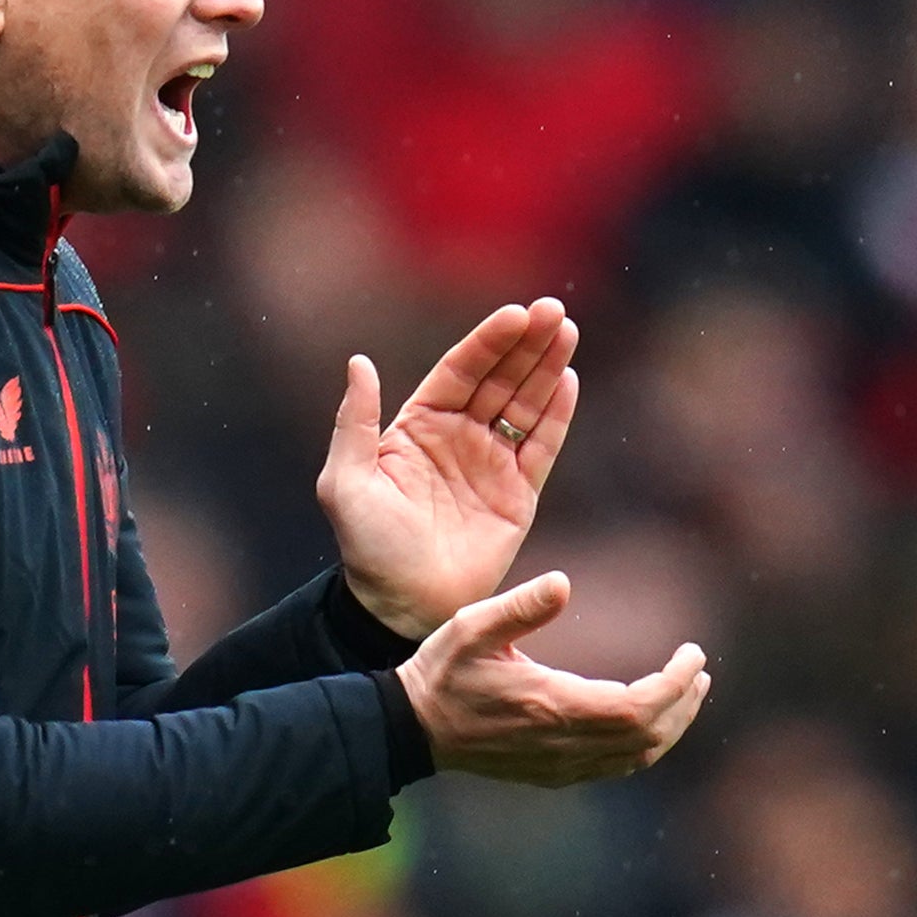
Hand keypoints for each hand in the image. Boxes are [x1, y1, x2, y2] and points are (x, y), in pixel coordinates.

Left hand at [321, 300, 580, 639]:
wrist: (403, 606)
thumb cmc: (368, 547)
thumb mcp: (347, 482)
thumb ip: (355, 422)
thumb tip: (359, 362)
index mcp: (419, 426)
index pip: (460, 371)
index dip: (488, 342)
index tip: (514, 314)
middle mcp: (459, 437)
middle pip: (500, 379)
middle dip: (526, 343)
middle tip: (553, 311)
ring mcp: (491, 464)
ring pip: (526, 405)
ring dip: (548, 368)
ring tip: (567, 331)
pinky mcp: (518, 495)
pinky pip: (542, 447)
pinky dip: (558, 415)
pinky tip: (569, 380)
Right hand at [400, 571, 709, 785]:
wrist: (411, 729)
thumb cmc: (441, 673)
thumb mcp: (471, 627)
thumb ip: (519, 606)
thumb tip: (564, 582)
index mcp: (553, 706)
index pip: (640, 707)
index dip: (677, 684)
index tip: (694, 653)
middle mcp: (564, 744)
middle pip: (649, 735)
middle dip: (683, 703)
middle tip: (699, 670)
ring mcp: (560, 765)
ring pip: (637, 756)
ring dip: (670, 726)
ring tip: (687, 693)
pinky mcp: (553, 774)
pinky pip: (616, 767)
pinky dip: (644, 744)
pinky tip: (649, 721)